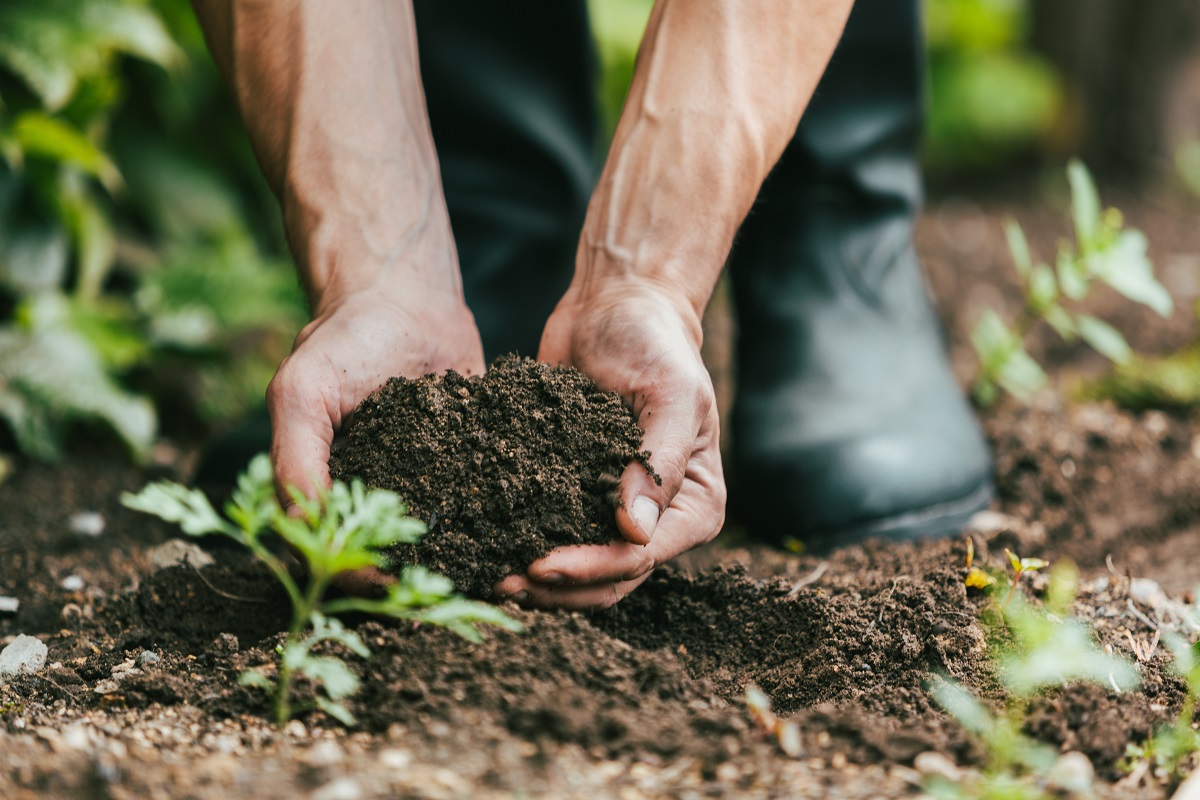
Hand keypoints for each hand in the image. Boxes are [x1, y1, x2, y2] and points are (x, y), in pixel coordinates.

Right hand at [268, 288, 484, 593]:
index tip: (385, 584)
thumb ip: (296, 459)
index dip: (356, 574)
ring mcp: (428, 485)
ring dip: (464, 563)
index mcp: (331, 491)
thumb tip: (304, 529)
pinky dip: (502, 524)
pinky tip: (525, 538)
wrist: (409, 299)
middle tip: (446, 596)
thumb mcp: (304, 394)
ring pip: (444, 540)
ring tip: (492, 581)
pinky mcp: (472, 467)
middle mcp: (380, 496)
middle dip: (415, 580)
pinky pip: (486, 504)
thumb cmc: (345, 340)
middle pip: (393, 557)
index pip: (337, 551)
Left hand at [495, 279, 725, 608]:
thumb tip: (635, 531)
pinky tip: (486, 546)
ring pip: (581, 573)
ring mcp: (616, 514)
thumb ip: (659, 461)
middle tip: (504, 584)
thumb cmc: (655, 344)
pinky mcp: (577, 497)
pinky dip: (523, 546)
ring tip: (492, 577)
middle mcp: (660, 521)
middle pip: (611, 580)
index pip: (640, 556)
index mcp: (695, 506)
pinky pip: (553, 536)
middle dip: (559, 588)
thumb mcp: (672, 394)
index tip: (541, 564)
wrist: (617, 307)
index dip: (592, 568)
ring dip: (539, 583)